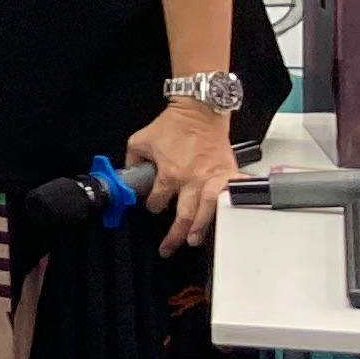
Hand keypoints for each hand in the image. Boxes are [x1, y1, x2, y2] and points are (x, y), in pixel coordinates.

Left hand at [127, 96, 238, 251]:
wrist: (199, 111)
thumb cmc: (172, 126)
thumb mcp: (140, 141)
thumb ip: (132, 160)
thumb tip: (127, 173)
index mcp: (169, 174)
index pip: (157, 201)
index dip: (152, 206)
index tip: (153, 207)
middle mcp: (191, 180)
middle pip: (184, 215)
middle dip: (176, 234)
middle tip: (169, 247)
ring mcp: (212, 178)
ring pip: (208, 210)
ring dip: (202, 227)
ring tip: (195, 240)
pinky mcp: (228, 172)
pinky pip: (233, 193)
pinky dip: (232, 205)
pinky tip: (232, 217)